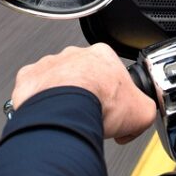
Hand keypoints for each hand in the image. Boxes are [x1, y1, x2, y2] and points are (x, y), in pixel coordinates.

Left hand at [11, 43, 156, 142]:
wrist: (67, 111)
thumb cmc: (100, 104)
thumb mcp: (142, 111)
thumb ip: (145, 109)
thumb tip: (142, 117)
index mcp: (102, 55)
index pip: (110, 72)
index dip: (113, 93)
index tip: (112, 109)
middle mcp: (74, 55)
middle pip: (82, 75)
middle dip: (86, 93)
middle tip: (91, 115)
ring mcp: (50, 64)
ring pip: (56, 80)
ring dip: (61, 97)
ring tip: (68, 119)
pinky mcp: (29, 78)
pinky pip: (34, 90)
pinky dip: (39, 103)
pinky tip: (49, 118)